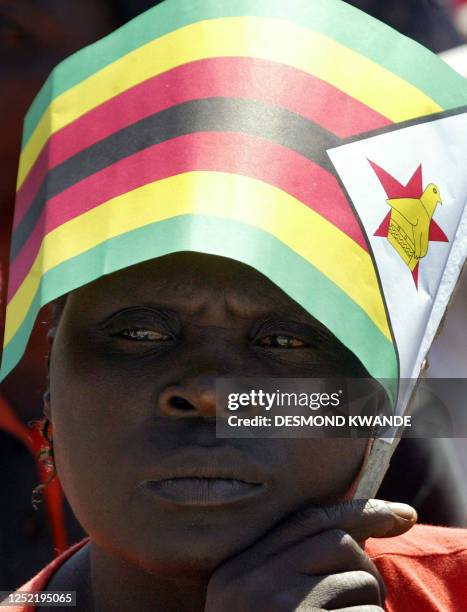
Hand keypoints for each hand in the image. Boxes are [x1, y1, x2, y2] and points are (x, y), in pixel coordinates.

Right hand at [205, 498, 416, 611]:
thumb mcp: (260, 602)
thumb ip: (293, 565)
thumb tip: (366, 525)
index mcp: (238, 569)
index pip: (306, 519)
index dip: (360, 510)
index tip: (402, 514)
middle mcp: (252, 581)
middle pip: (336, 541)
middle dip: (366, 565)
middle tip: (371, 598)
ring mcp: (280, 609)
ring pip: (358, 579)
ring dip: (372, 604)